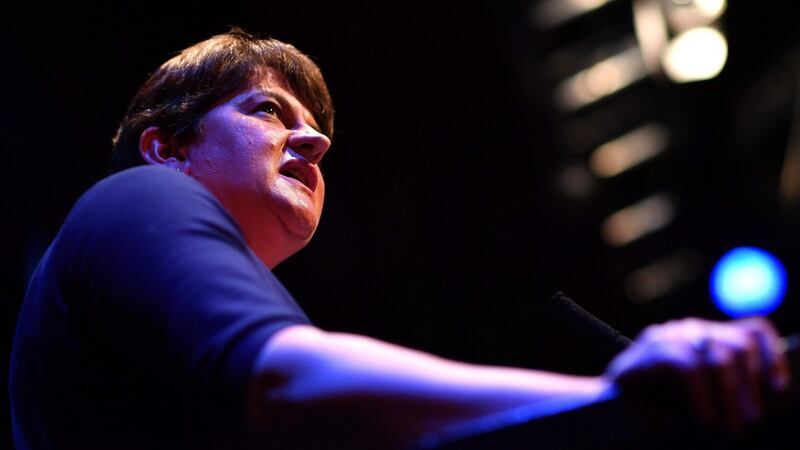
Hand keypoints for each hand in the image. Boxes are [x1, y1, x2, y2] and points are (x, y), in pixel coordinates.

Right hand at [604, 317, 789, 434]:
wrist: (606, 408)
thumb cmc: (657, 406)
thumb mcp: (701, 393)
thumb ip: (726, 384)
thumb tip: (763, 398)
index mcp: (704, 335)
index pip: (752, 330)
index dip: (772, 356)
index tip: (779, 387)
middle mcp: (689, 329)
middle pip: (739, 345)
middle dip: (750, 387)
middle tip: (750, 421)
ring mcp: (669, 336)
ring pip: (719, 360)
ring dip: (730, 400)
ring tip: (730, 429)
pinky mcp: (652, 350)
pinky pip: (690, 372)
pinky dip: (702, 400)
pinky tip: (703, 420)